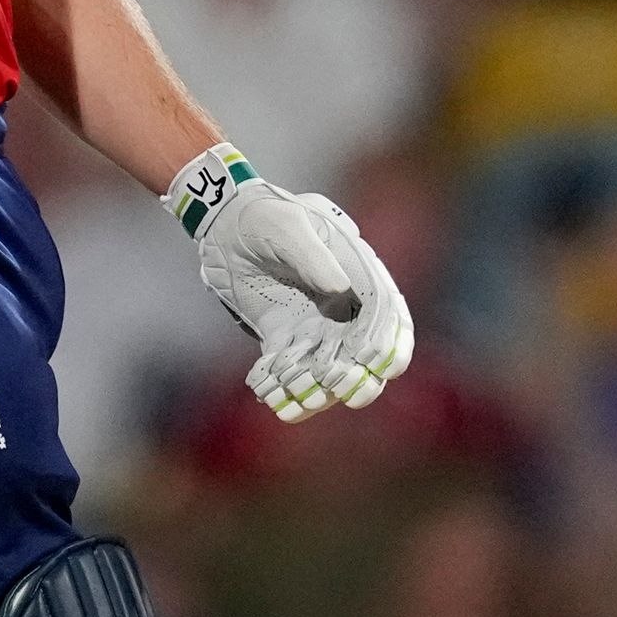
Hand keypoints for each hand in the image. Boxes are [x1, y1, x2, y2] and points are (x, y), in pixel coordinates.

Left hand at [167, 144, 414, 420]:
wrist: (224, 224)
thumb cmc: (266, 216)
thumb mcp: (292, 228)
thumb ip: (316, 259)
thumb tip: (342, 294)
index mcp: (360, 278)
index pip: (390, 319)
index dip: (392, 346)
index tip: (380, 364)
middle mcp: (343, 310)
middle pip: (364, 356)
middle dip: (360, 380)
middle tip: (348, 393)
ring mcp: (313, 326)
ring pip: (326, 371)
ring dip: (318, 391)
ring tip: (300, 401)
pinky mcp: (282, 338)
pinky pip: (289, 370)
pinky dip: (282, 388)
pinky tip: (272, 399)